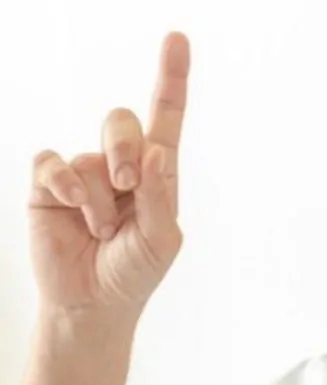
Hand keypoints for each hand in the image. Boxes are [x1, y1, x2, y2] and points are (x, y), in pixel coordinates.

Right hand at [28, 32, 189, 318]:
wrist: (94, 304)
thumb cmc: (134, 271)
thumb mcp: (161, 239)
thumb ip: (159, 196)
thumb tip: (154, 151)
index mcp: (156, 174)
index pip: (166, 118)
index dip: (171, 78)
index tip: (177, 38)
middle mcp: (120, 165)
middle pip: (123, 122)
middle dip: (126, 150)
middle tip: (127, 185)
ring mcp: (84, 173)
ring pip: (91, 154)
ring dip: (100, 197)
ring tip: (102, 230)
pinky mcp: (50, 185)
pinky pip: (54, 162)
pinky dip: (68, 187)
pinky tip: (75, 211)